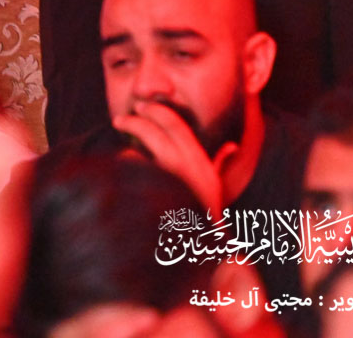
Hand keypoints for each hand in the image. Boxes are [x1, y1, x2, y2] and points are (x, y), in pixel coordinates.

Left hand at [113, 100, 236, 214]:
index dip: (157, 111)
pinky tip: (122, 182)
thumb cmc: (205, 214)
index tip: (142, 106)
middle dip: (134, 121)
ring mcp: (165, 182)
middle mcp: (183, 168)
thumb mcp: (215, 186)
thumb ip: (221, 163)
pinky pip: (128, 176)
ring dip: (127, 155)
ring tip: (126, 161)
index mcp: (198, 162)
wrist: (198, 245)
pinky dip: (125, 174)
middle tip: (120, 119)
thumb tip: (232, 147)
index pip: (176, 124)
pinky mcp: (148, 195)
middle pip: (152, 131)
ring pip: (135, 154)